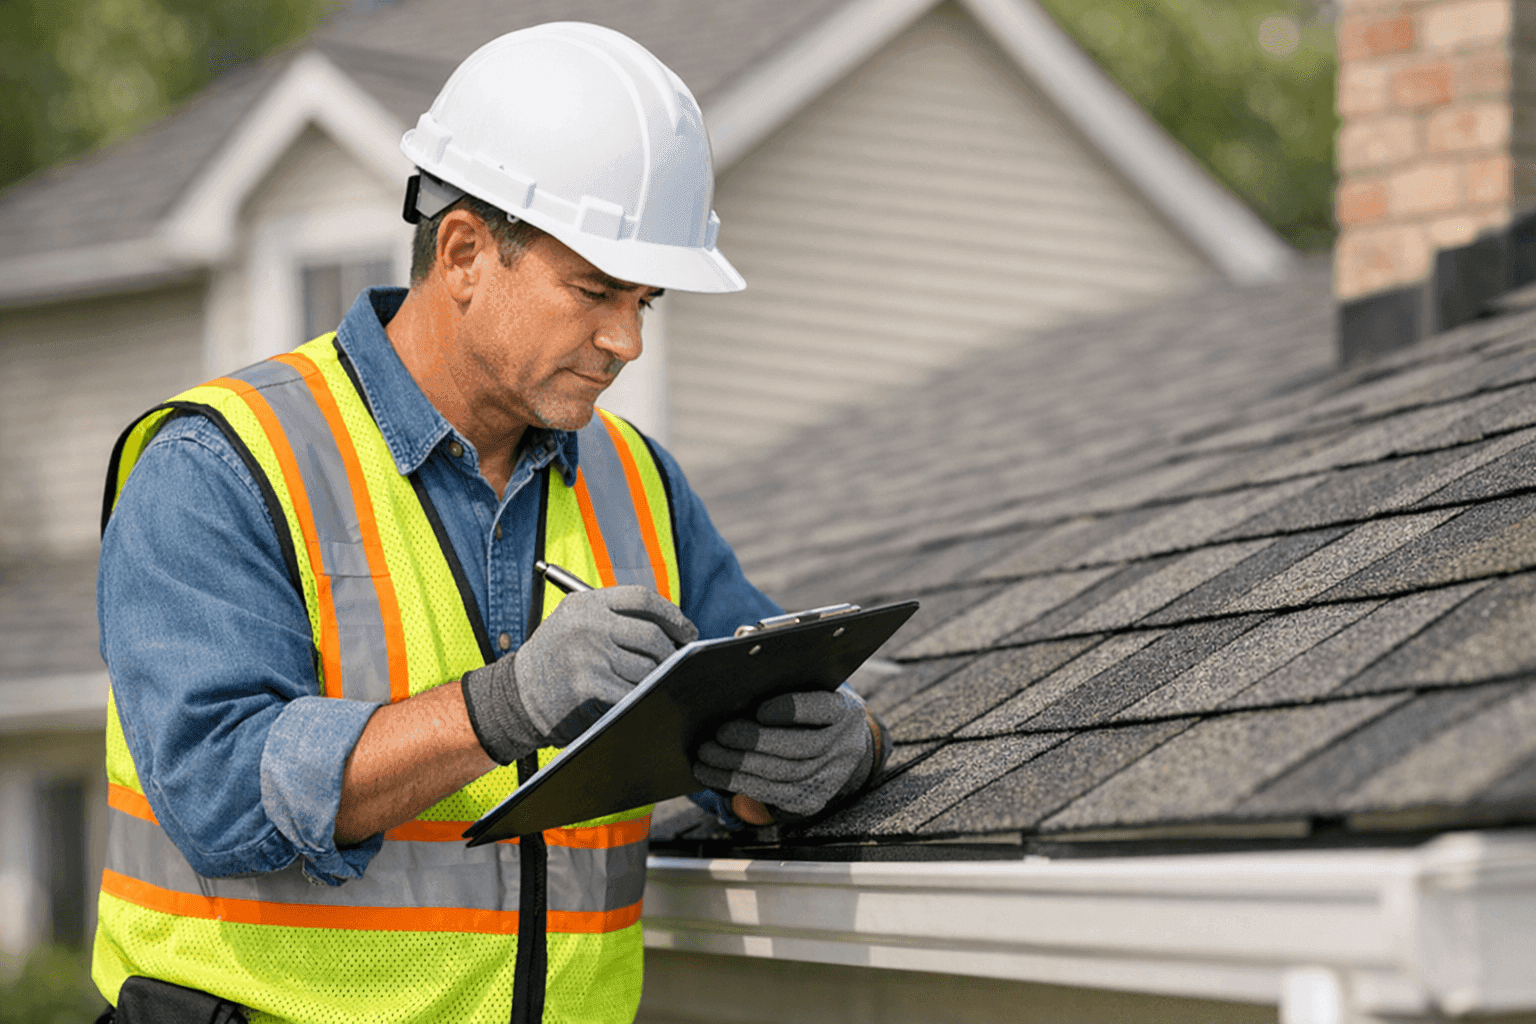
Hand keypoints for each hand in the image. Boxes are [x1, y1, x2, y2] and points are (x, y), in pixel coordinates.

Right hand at [462, 585, 696, 762]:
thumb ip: (614, 619)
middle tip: (677, 664)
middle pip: (651, 635)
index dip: (672, 614)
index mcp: (585, 604)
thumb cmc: (553, 661)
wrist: (515, 697)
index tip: (688, 631)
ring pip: (646, 668)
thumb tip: (671, 630)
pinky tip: (639, 701)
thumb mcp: (574, 624)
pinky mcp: (589, 686)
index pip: (642, 598)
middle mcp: (587, 625)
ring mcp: (588, 655)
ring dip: (655, 680)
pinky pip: (633, 693)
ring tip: (651, 684)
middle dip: (670, 654)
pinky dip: (641, 699)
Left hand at [693, 689, 880, 818]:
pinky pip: (772, 795)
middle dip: (755, 741)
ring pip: (783, 774)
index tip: (761, 710)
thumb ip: (780, 683)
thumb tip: (736, 680)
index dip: (793, 710)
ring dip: (738, 766)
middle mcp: (844, 747)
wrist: (836, 747)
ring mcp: (829, 778)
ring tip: (706, 754)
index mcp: (844, 711)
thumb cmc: (806, 708)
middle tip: (718, 733)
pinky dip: (738, 784)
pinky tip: (712, 773)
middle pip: (799, 746)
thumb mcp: (806, 690)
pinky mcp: (810, 801)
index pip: (822, 708)